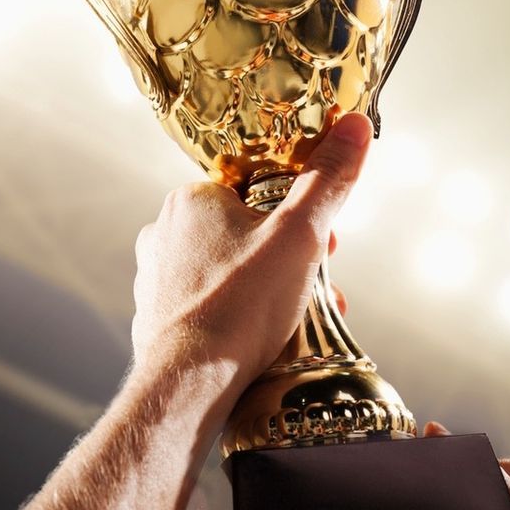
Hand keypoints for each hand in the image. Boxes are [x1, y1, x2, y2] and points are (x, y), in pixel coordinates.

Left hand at [129, 113, 369, 384]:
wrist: (190, 381)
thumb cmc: (240, 306)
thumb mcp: (301, 234)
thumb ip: (328, 181)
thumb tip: (352, 128)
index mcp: (192, 201)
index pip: (253, 192)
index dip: (295, 216)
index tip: (323, 242)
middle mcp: (163, 233)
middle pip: (243, 235)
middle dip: (287, 261)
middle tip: (317, 286)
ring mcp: (156, 279)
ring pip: (227, 274)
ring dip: (266, 292)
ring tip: (297, 320)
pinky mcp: (157, 320)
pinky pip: (207, 309)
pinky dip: (237, 320)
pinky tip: (261, 341)